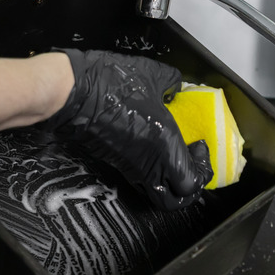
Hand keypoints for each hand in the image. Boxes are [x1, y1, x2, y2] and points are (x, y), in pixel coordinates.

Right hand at [42, 49, 212, 210]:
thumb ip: (172, 82)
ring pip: (156, 194)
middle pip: (175, 201)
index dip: (203, 170)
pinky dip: (153, 173)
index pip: (192, 182)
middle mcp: (148, 164)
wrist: (71, 92)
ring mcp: (130, 167)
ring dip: (171, 184)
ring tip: (176, 160)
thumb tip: (177, 86)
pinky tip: (155, 150)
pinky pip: (141, 179)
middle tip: (194, 165)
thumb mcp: (152, 73)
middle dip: (190, 189)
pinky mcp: (116, 163)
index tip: (201, 147)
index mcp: (164, 146)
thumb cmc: (109, 83)